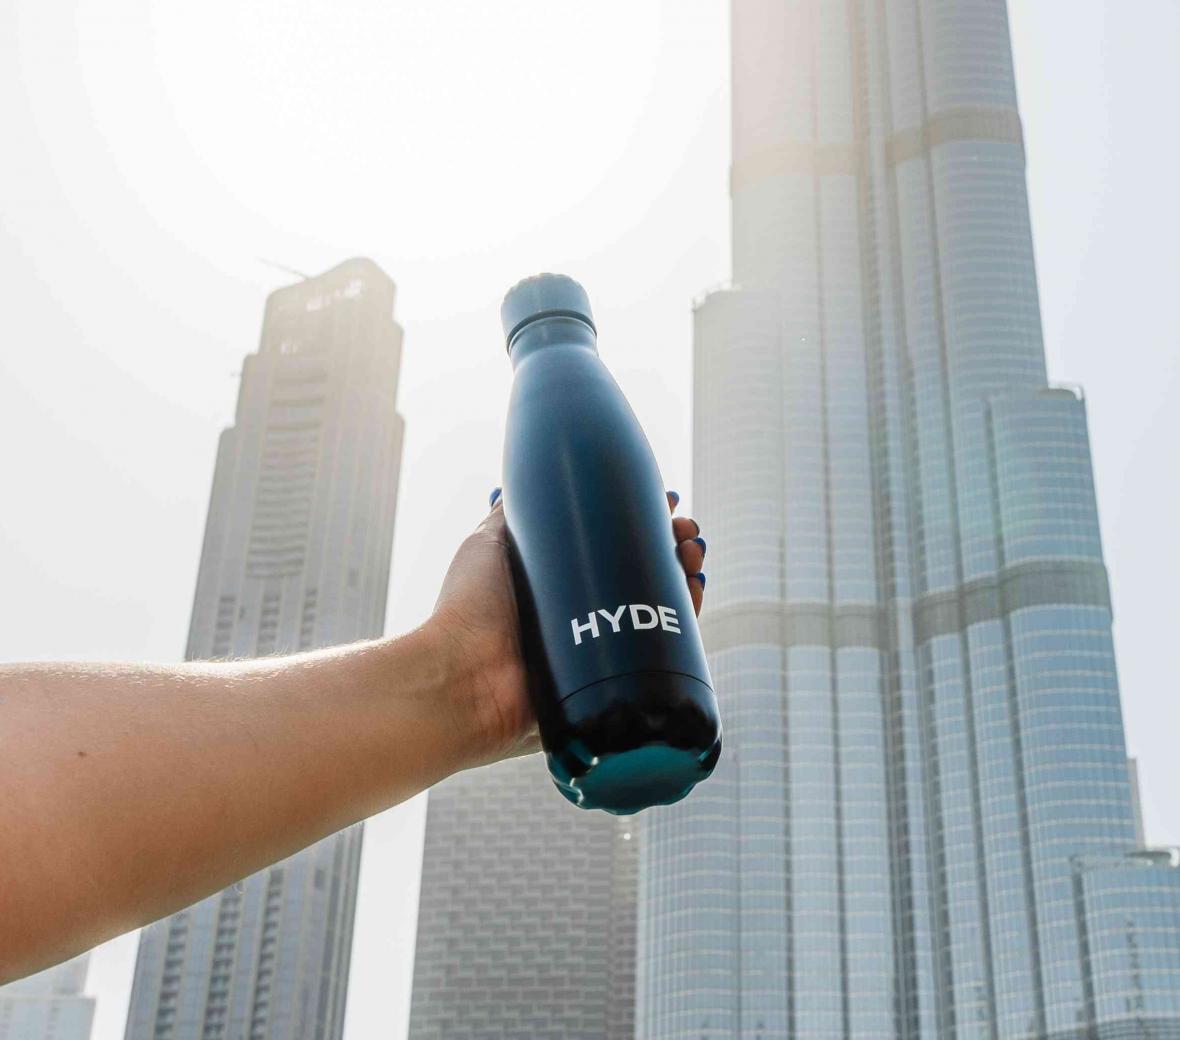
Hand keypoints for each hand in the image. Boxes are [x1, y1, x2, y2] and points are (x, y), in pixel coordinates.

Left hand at [426, 489, 707, 769]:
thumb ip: (508, 513)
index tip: (667, 504)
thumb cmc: (467, 609)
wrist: (463, 677)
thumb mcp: (488, 544)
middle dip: (675, 551)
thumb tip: (524, 479)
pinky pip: (658, 660)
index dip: (644, 526)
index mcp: (557, 589)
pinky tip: (696, 595)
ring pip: (659, 614)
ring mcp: (597, 655)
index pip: (614, 551)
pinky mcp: (608, 688)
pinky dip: (686, 627)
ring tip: (694, 558)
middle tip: (688, 533)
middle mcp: (581, 621)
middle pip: (643, 579)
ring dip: (687, 581)